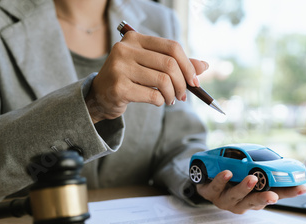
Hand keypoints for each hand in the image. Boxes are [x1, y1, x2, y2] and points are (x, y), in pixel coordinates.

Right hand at [85, 31, 208, 122]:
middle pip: (169, 64)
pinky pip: (152, 95)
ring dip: (172, 94)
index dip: (188, 65)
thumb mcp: (152, 66)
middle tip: (183, 95)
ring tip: (170, 100)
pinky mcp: (119, 87)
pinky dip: (160, 101)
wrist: (101, 95)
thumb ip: (176, 64)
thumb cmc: (131, 79)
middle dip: (182, 83)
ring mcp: (120, 67)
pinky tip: (157, 101)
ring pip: (163, 80)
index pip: (172, 47)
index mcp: (135, 39)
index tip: (195, 82)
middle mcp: (125, 49)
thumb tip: (204, 66)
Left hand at [196, 170, 305, 213]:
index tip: (302, 188)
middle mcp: (241, 202)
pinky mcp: (209, 192)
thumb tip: (288, 162)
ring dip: (244, 188)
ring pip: (235, 196)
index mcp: (255, 197)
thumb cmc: (231, 177)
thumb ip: (266, 170)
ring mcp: (225, 199)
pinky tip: (227, 173)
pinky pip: (215, 187)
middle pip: (255, 202)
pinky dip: (221, 180)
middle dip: (264, 198)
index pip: (276, 194)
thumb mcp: (250, 172)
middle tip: (272, 196)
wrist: (203, 177)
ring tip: (252, 179)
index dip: (289, 192)